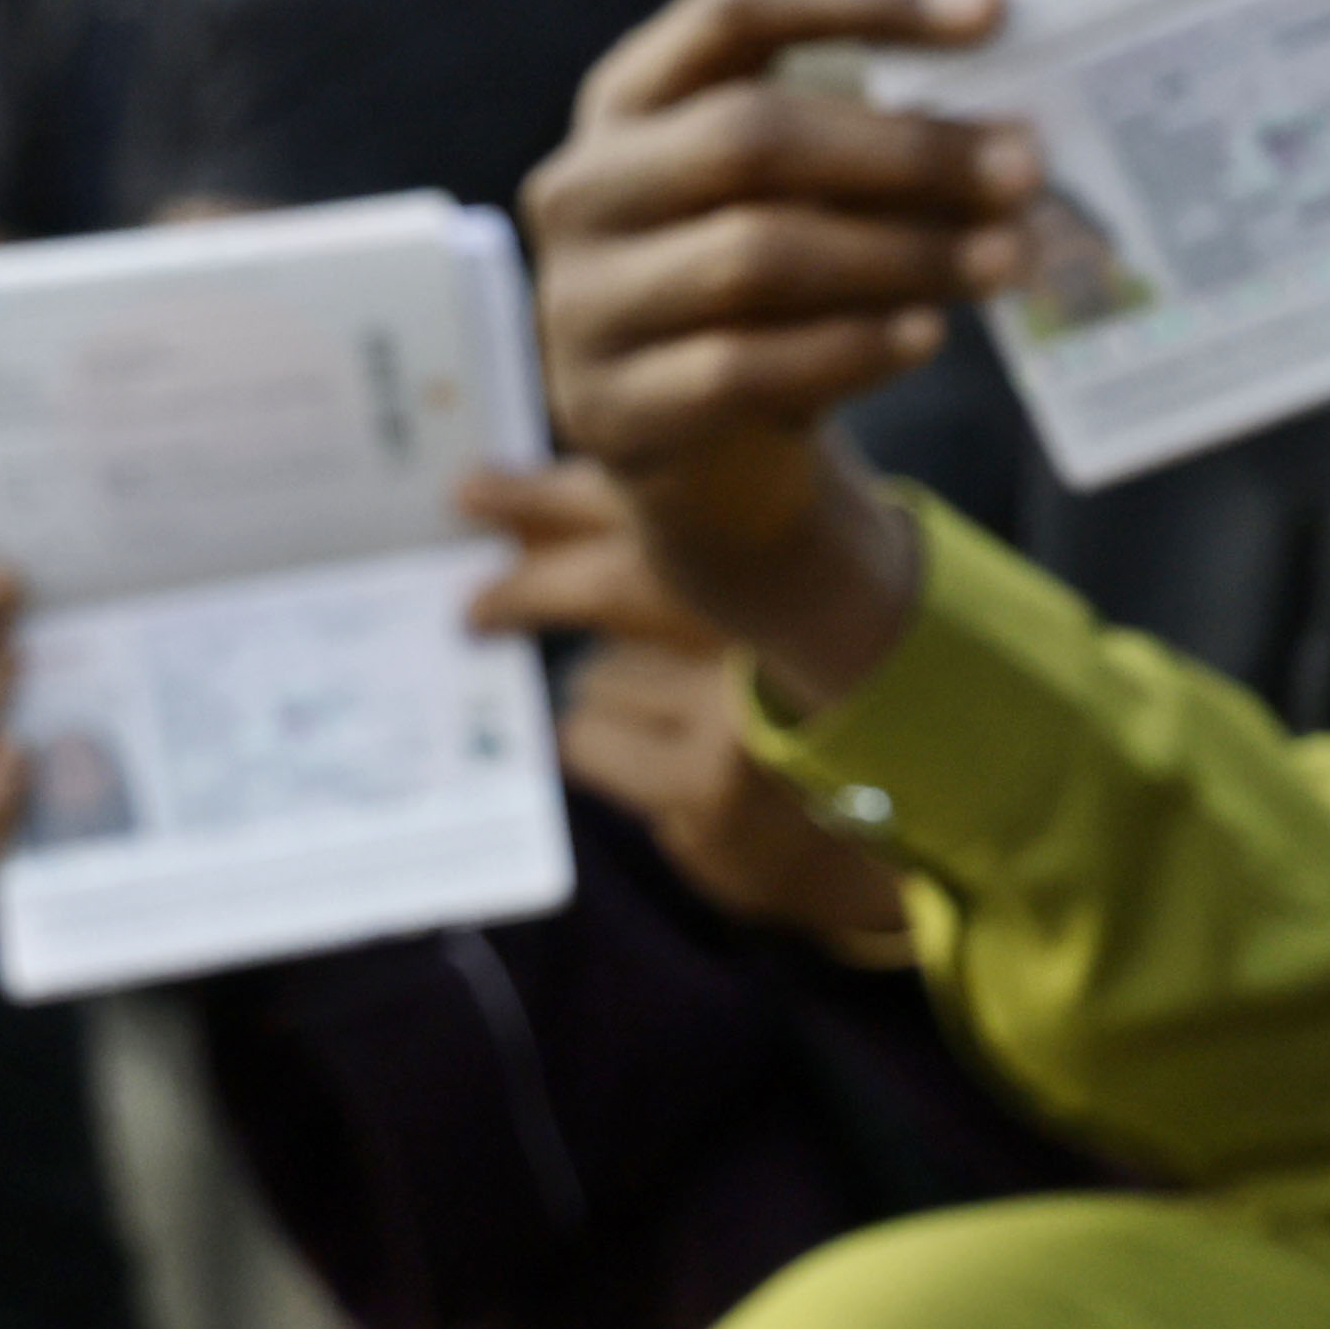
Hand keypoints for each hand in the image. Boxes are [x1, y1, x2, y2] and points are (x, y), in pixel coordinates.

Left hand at [462, 461, 909, 951]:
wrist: (858, 838)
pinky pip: (592, 735)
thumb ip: (680, 550)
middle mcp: (780, 627)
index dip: (558, 494)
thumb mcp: (756, 610)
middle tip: (471, 604)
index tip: (475, 490)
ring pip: (598, 671)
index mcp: (794, 562)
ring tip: (671, 711)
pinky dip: (603, 739)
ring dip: (609, 685)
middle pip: (618, 583)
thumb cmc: (790, 702)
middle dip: (528, 584)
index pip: (664, 506)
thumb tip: (526, 511)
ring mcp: (745, 709)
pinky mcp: (709, 785)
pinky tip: (661, 756)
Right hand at [522, 0, 1033, 702]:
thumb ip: (884, 147)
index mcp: (634, 96)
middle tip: (1025, 165)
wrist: (708, 458)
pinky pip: (742, 368)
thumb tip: (1017, 129)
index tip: (994, 8)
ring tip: (1006, 257)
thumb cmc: (780, 290)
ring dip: (901, 254)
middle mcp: (588, 185)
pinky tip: (927, 334)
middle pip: (751, 135)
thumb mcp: (815, 202)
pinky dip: (849, 348)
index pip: (741, 5)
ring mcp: (584, 301)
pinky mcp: (613, 409)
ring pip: (754, 255)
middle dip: (907, 151)